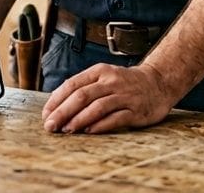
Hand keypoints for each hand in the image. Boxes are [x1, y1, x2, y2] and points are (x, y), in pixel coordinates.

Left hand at [41, 62, 174, 133]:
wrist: (158, 83)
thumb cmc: (124, 84)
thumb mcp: (103, 77)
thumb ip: (83, 88)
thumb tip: (56, 106)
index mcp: (99, 71)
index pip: (72, 84)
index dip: (56, 100)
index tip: (45, 115)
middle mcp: (111, 81)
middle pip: (82, 96)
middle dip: (63, 112)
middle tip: (50, 126)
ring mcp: (124, 95)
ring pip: (97, 107)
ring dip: (79, 119)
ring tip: (66, 130)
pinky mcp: (136, 110)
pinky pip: (116, 118)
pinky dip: (100, 125)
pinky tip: (88, 132)